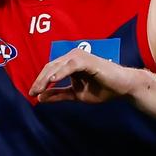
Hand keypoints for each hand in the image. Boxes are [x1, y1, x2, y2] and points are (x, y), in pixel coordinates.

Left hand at [28, 47, 142, 102]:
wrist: (124, 88)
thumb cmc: (103, 89)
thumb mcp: (76, 94)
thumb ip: (59, 94)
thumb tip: (40, 98)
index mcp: (68, 63)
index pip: (49, 70)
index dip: (40, 81)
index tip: (32, 93)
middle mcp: (72, 57)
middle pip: (50, 66)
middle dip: (40, 80)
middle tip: (32, 92)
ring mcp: (79, 57)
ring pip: (57, 65)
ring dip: (46, 78)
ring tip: (39, 89)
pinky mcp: (87, 60)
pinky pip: (70, 66)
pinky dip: (61, 72)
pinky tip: (53, 80)